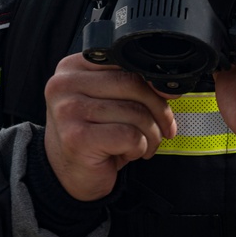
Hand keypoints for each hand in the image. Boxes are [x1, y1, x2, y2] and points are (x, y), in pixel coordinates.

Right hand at [44, 54, 176, 200]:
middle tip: (164, 128)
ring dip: (151, 134)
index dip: (153, 79)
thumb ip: (133, 86)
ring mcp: (68, 110)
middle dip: (159, 109)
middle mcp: (65, 83)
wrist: (69, 176)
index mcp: (74, 66)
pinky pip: (129, 136)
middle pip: (132, 83)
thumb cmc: (95, 136)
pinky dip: (138, 148)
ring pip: (135, 112)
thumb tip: (170, 87)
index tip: (168, 97)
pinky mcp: (77, 138)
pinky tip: (128, 153)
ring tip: (143, 144)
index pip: (125, 60)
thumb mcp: (112, 102)